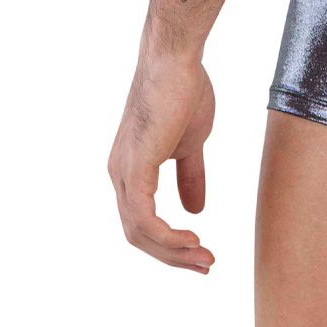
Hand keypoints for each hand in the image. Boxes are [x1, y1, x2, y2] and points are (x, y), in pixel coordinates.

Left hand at [108, 56, 215, 271]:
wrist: (177, 61)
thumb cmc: (183, 92)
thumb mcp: (191, 144)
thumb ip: (190, 177)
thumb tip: (196, 210)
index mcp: (131, 170)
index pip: (144, 222)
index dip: (171, 244)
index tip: (201, 255)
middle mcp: (119, 175)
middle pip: (138, 235)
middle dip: (173, 256)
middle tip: (207, 265)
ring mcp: (124, 172)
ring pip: (139, 233)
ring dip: (174, 251)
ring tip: (205, 258)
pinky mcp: (134, 166)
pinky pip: (143, 217)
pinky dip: (166, 236)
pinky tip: (191, 238)